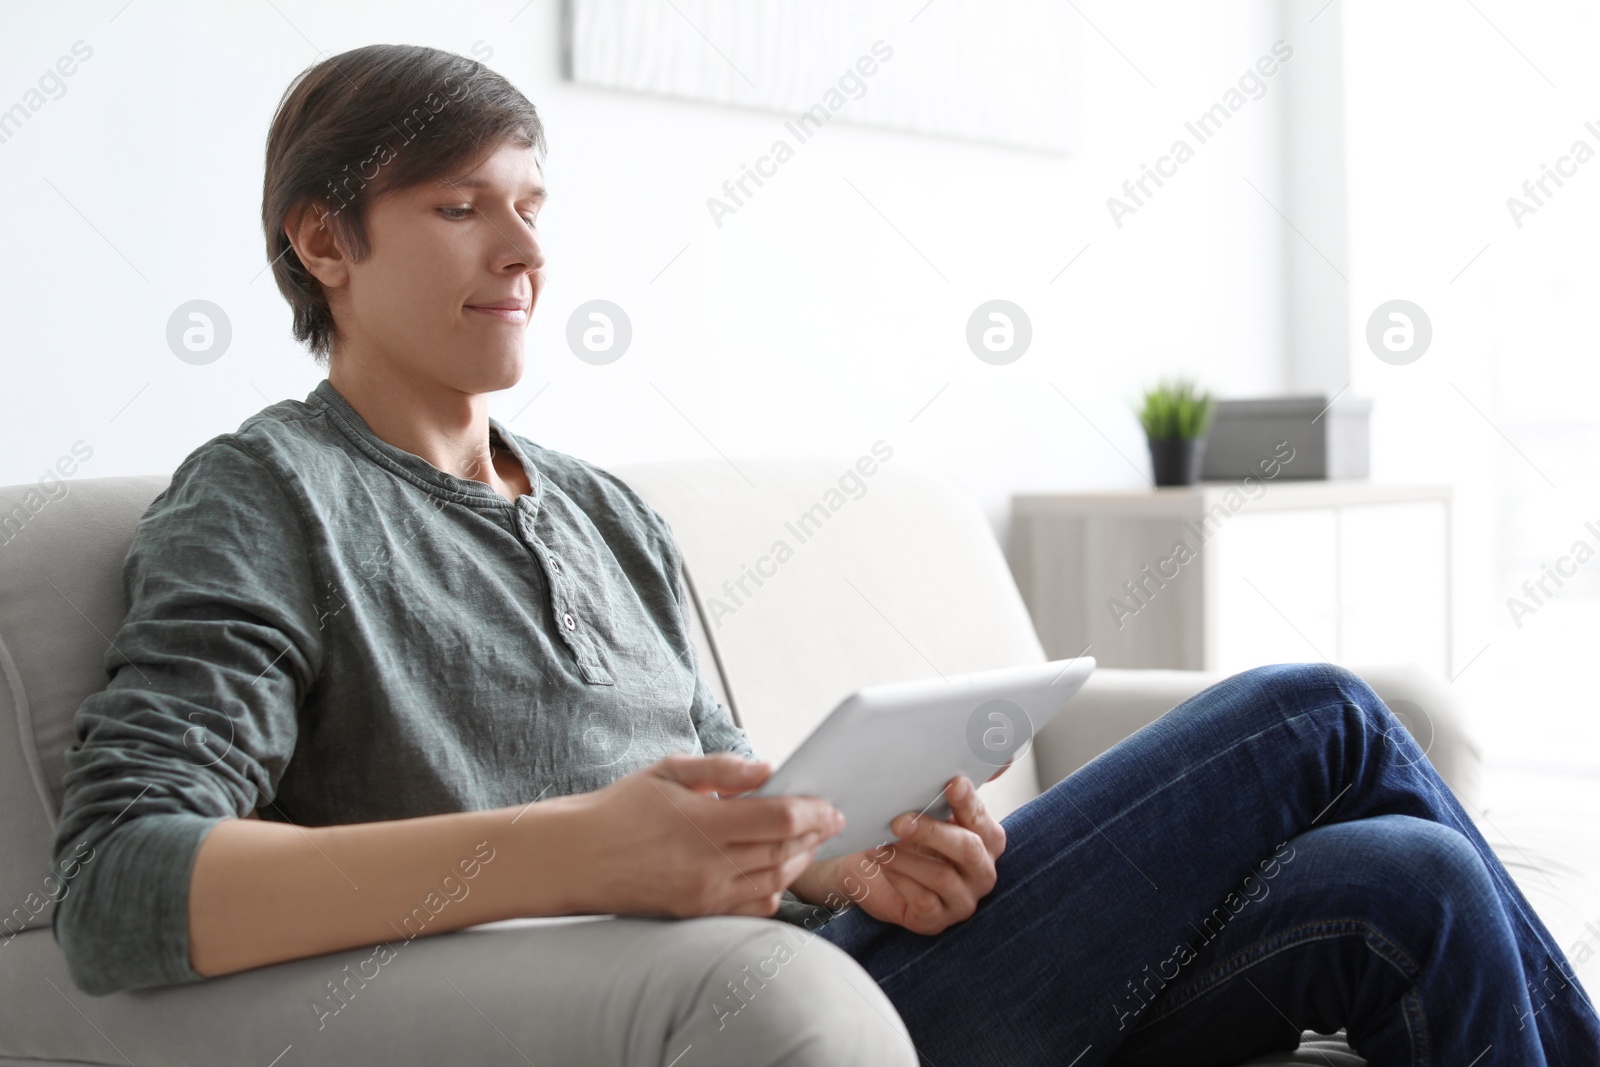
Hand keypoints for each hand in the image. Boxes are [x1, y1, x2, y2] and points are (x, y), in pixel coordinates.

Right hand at [568, 752, 845, 918]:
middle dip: (815, 835)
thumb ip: (723, 768)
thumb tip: (768, 770)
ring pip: (773, 881)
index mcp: (702, 821)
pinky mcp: (695, 914)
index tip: (831, 805)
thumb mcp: (668, 770)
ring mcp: (702, 894)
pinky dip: (772, 889)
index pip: (780, 819)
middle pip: (784, 852)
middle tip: (830, 820)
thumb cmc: (620, 808)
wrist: (574, 857)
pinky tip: (775, 870)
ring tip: (808, 841)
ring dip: (798, 861)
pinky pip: (750, 906)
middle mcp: (706, 864)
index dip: (814, 812)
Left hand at [794, 774, 1005, 935]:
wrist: (873, 872)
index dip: (968, 802)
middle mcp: (982, 871)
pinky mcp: (936, 921)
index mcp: (987, 839)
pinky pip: (921, 900)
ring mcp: (962, 899)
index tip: (952, 782)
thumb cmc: (908, 836)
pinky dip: (898, 878)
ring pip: (941, 875)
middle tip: (899, 819)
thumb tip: (1001, 752)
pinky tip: (880, 863)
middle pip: (967, 849)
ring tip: (879, 841)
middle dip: (932, 832)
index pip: (982, 820)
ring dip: (906, 856)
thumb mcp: (929, 808)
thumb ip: (956, 787)